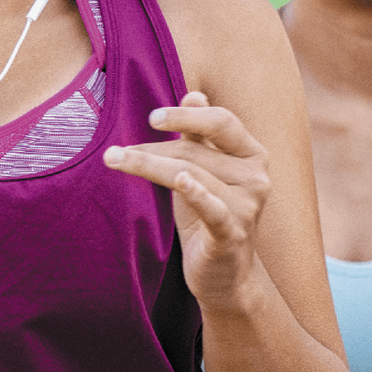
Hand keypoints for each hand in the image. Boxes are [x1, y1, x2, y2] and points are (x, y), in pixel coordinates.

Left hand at [103, 92, 271, 309]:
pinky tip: (180, 180)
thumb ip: (200, 137)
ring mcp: (247, 206)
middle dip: (152, 149)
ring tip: (115, 160)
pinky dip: (196, 193)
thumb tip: (194, 95)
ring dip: (148, 166)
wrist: (226, 276)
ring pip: (191, 175)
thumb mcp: (204, 173)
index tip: (151, 118)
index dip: (186, 117)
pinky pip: (213, 208)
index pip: (221, 122)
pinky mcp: (232, 233)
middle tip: (114, 151)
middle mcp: (257, 177)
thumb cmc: (209, 217)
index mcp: (252, 154)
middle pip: (196, 151)